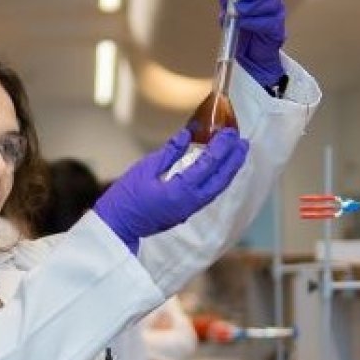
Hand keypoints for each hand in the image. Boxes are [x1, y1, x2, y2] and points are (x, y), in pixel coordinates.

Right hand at [94, 129, 247, 252]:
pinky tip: (220, 169)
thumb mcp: (144, 169)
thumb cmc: (125, 199)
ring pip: (217, 188)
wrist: (117, 226)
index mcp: (179, 191)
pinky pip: (209, 194)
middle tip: (242, 141)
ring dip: (229, 170)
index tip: (230, 133)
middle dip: (233, 159)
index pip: (208, 165)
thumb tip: (187, 135)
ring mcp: (189, 209)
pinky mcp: (185, 212)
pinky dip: (218, 179)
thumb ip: (169, 152)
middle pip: (220, 179)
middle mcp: (189, 202)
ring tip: (237, 153)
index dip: (221, 147)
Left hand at [221, 0, 285, 88]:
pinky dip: (255, 21)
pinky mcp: (278, 31)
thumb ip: (228, 5)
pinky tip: (244, 23)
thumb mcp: (229, 17)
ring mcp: (276, 15)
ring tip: (239, 11)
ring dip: (253, 5)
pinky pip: (270, 23)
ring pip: (271, 2)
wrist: (251, 61)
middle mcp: (269, 1)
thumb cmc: (241, 36)